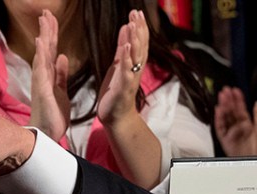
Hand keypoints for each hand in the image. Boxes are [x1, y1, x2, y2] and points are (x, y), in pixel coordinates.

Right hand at [30, 9, 69, 141]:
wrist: (47, 134)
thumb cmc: (53, 114)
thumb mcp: (61, 91)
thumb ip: (61, 74)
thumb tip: (62, 57)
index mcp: (49, 76)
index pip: (51, 50)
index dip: (52, 34)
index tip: (51, 18)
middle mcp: (43, 76)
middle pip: (45, 49)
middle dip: (46, 30)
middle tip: (46, 11)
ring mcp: (41, 82)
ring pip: (42, 55)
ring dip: (43, 38)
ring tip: (44, 21)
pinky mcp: (43, 90)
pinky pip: (41, 70)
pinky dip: (41, 56)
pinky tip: (40, 43)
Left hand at [97, 9, 148, 127]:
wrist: (117, 118)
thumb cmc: (116, 92)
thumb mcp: (118, 65)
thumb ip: (123, 47)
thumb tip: (126, 27)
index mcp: (134, 64)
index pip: (139, 43)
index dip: (139, 27)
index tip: (137, 12)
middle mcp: (135, 70)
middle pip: (139, 47)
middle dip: (139, 30)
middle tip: (137, 13)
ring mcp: (130, 79)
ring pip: (135, 57)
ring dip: (134, 41)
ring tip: (132, 24)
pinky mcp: (123, 88)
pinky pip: (126, 71)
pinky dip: (126, 59)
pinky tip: (125, 47)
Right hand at [214, 85, 254, 155]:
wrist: (253, 161)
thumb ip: (256, 119)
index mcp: (246, 125)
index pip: (241, 110)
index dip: (238, 100)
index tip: (236, 91)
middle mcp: (237, 128)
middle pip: (231, 112)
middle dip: (228, 100)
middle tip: (226, 90)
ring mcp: (230, 133)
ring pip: (225, 117)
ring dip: (223, 106)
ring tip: (222, 96)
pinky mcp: (225, 140)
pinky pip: (220, 128)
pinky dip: (219, 118)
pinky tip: (218, 110)